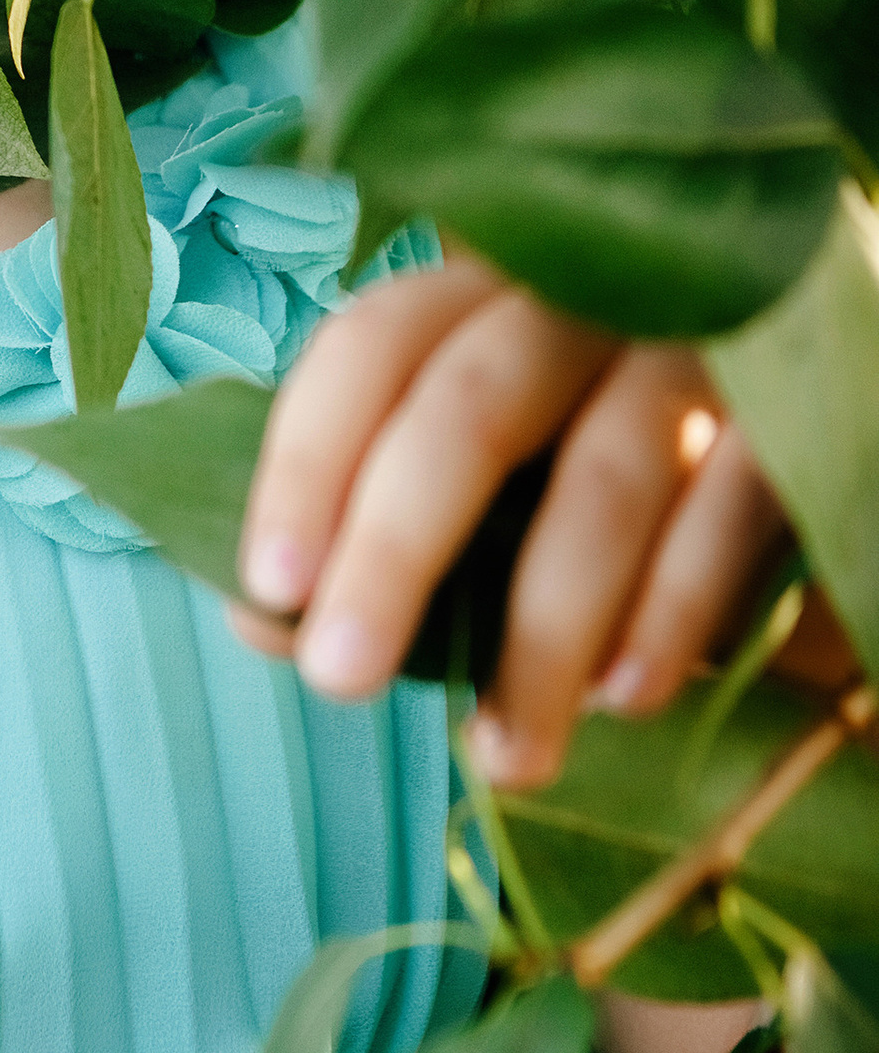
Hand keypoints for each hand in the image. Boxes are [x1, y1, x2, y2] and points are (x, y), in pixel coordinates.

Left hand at [226, 252, 791, 781]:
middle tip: (340, 680)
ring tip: (504, 754)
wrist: (765, 429)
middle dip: (395, 552)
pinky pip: (730, 511)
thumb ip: (367, 530)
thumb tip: (263, 622)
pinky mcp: (788, 417)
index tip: (270, 591)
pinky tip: (626, 698)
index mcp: (474, 297)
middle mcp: (578, 301)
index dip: (307, 464)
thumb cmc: (569, 460)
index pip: (367, 349)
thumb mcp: (471, 477)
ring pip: (606, 479)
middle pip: (469, 409)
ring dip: (543, 632)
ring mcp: (692, 350)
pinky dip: (673, 612)